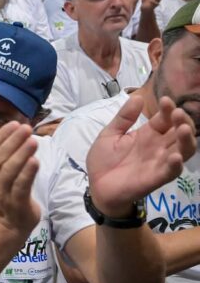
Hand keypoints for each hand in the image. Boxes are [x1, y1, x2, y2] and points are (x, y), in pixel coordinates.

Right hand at [0, 121, 40, 232]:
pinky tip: (35, 161)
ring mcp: (2, 192)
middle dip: (13, 142)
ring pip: (9, 171)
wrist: (11, 221)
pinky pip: (20, 186)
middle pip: (0, 158)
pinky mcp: (16, 203)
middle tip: (27, 129)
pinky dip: (27, 173)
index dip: (2, 135)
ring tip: (33, 141)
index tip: (15, 123)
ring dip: (21, 155)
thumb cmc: (7, 189)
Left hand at [86, 94, 195, 216]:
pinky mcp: (156, 178)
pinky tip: (176, 156)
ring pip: (183, 150)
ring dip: (186, 140)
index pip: (165, 119)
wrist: (96, 186)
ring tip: (183, 129)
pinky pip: (171, 172)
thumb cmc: (104, 161)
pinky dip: (176, 164)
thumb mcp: (109, 135)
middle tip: (177, 113)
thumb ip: (123, 118)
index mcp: (148, 134)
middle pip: (179, 132)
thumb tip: (136, 97)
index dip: (168, 109)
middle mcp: (158, 146)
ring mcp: (159, 162)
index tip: (165, 100)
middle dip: (182, 121)